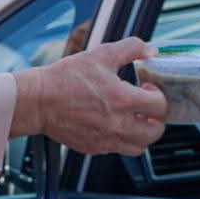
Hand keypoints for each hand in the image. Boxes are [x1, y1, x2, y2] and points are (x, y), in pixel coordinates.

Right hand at [12, 37, 168, 155]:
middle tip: (146, 107)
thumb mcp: (101, 55)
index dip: (158, 95)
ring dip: (142, 133)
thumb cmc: (66, 78)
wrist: (39, 101)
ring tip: (134, 119)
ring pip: (140, 146)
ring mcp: (106, 139)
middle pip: (155, 132)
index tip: (148, 88)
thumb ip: (131, 48)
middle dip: (156, 118)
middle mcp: (118, 124)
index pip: (160, 106)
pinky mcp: (94, 147)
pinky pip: (118, 150)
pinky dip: (122, 139)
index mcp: (123, 100)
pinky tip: (114, 124)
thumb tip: (151, 50)